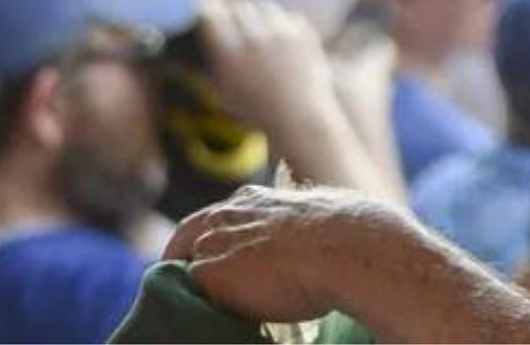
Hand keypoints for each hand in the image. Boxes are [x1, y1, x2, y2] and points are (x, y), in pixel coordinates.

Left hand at [164, 185, 397, 324]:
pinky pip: (186, 298)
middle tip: (181, 288)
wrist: (345, 248)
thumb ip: (314, 228)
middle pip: (186, 237)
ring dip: (183, 289)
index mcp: (254, 200)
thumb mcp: (327, 218)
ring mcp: (214, 244)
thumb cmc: (350, 236)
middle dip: (179, 259)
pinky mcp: (208, 275)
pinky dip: (188, 313)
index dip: (210, 239)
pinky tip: (194, 329)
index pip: (216, 217)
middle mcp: (227, 215)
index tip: (212, 259)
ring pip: (181, 269)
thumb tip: (348, 240)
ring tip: (183, 316)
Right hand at [198, 0, 334, 140]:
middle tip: (227, 17)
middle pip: (236, 6)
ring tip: (253, 30)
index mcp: (230, 54)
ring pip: (261, 6)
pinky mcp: (303, 31)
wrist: (301, 119)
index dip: (207, 11)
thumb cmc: (256, 111)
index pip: (211, 14)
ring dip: (254, 13)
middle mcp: (255, 38)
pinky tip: (276, 38)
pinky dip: (278, 23)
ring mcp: (282, 32)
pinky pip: (285, 16)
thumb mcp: (223, 90)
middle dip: (229, 10)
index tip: (205, 13)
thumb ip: (210, 60)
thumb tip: (195, 36)